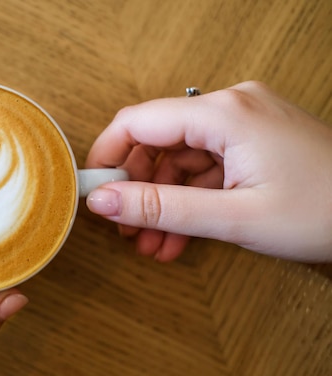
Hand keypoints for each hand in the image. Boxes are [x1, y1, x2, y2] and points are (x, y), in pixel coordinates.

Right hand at [85, 81, 331, 262]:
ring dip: (163, 202)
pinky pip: (205, 167)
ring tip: (152, 244)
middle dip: (137, 188)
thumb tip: (103, 202)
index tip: (90, 192)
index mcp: (224, 114)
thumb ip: (161, 208)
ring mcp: (243, 124)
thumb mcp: (233, 216)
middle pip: (157, 141)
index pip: (138, 122)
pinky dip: (189, 200)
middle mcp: (230, 108)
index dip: (106, 157)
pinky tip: (179, 237)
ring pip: (180, 159)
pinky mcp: (252, 141)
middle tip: (124, 230)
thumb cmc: (326, 211)